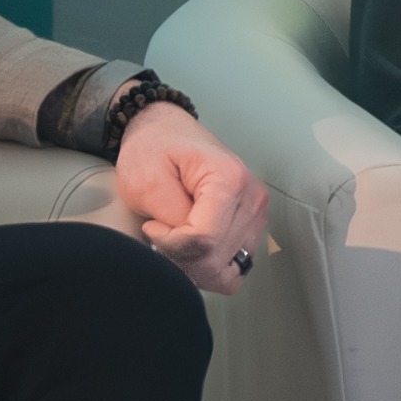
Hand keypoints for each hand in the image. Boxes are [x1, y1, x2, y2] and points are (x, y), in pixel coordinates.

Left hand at [107, 103, 272, 294]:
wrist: (165, 132)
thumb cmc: (154, 148)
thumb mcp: (145, 180)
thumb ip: (169, 217)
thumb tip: (185, 246)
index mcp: (229, 179)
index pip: (204, 238)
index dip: (171, 244)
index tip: (152, 227)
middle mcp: (251, 197)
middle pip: (217, 257)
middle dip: (180, 258)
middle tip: (159, 238)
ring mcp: (256, 213)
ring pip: (227, 268)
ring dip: (195, 266)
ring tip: (174, 243)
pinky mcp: (252, 224)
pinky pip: (236, 265)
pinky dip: (212, 268)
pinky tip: (192, 253)